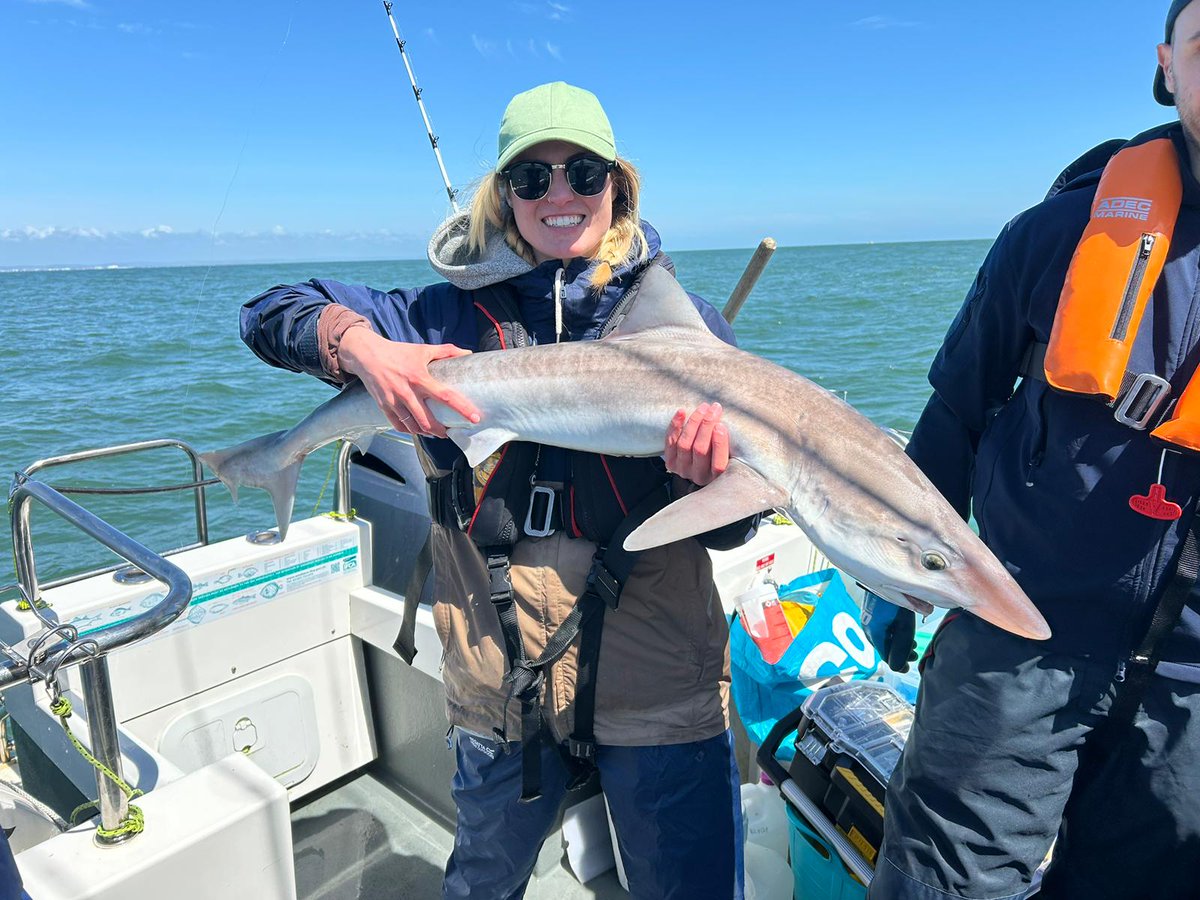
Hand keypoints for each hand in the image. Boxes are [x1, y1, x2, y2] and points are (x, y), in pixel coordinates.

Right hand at [339, 327, 480, 437]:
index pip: (446, 396)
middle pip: (427, 421)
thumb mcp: (423, 349)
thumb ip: (447, 351)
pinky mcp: (383, 406)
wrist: (367, 355)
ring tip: (436, 433)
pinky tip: (418, 430)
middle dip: (441, 431)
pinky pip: (399, 425)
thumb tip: (468, 353)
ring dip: (427, 433)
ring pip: (413, 426)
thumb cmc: (398, 352)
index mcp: (420, 378)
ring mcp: (394, 401)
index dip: (462, 409)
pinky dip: (410, 431)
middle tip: (450, 432)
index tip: (475, 418)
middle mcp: (407, 392)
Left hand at [664, 402, 729, 486]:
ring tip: (703, 408)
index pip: (718, 464)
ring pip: (685, 444)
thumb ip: (729, 443)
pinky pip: (670, 442)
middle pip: (700, 449)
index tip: (721, 425)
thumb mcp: (730, 453)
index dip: (719, 444)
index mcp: (717, 477)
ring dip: (694, 422)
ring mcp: (682, 469)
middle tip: (714, 408)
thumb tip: (724, 420)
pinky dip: (675, 426)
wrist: (697, 464)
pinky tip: (682, 412)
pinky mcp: (670, 462)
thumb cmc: (719, 453)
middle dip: (707, 425)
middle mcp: (699, 476)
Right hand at [861, 590, 917, 673]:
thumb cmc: (896, 599)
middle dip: (899, 653)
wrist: (886, 575)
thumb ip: (901, 649)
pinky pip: (881, 628)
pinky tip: (901, 630)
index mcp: (874, 633)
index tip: (908, 667)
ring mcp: (868, 619)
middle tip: (914, 655)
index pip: (885, 656)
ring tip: (911, 643)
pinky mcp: (871, 612)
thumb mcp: (903, 627)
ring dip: (897, 643)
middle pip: (884, 647)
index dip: (898, 663)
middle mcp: (868, 627)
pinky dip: (892, 633)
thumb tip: (897, 668)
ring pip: (883, 637)